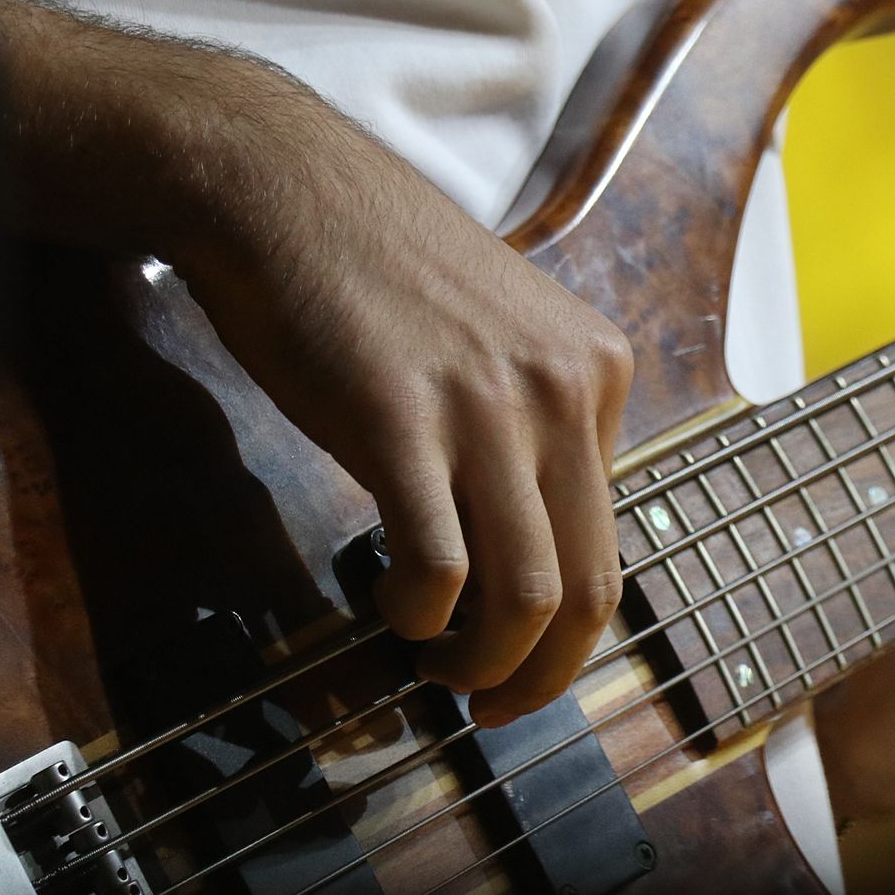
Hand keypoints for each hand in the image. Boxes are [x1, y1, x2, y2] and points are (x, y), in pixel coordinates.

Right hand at [165, 69, 634, 728]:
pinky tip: (393, 610)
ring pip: (530, 592)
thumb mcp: (497, 336)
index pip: (610, 534)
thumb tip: (530, 530)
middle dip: (548, 674)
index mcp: (600, 368)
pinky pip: (441, 565)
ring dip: (489, 666)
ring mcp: (490, 403)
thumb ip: (532, 420)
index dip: (568, 619)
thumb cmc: (376, 267)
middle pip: (592, 583)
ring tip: (442, 671)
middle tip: (496, 706)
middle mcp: (568, 387)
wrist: (283, 187)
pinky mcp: (404, 419)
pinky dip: (421, 616)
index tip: (522, 650)